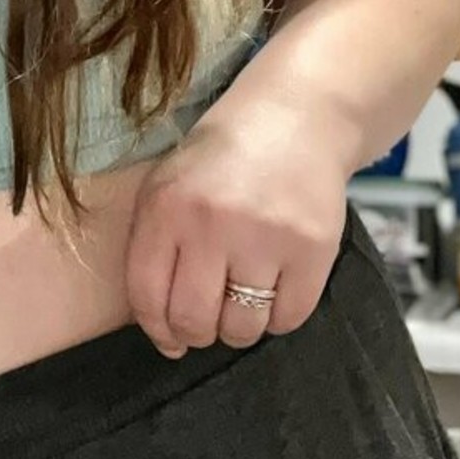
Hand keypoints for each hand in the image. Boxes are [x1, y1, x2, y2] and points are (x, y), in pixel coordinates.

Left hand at [124, 120, 349, 358]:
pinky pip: (289, 318)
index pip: (147, 295)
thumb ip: (154, 245)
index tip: (169, 338)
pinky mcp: (312, 248)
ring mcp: (265, 237)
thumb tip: (160, 327)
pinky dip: (279, 316)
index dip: (157, 329)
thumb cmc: (222, 158)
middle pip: (194, 320)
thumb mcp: (169, 183)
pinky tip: (275, 288)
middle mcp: (212, 223)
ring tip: (243, 301)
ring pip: (242, 328)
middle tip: (208, 321)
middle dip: (197, 333)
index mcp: (167, 206)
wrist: (296, 120)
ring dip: (239, 328)